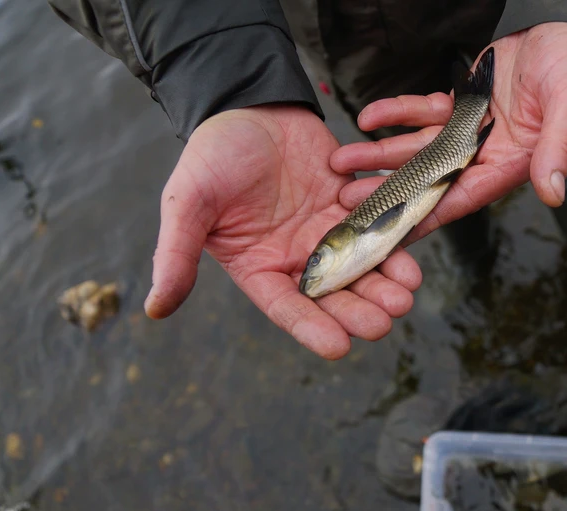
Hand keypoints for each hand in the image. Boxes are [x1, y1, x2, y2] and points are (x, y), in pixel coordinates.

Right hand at [143, 106, 422, 359]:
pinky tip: (412, 262)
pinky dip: (394, 245)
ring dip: (384, 284)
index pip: (288, 307)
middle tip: (382, 324)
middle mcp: (299, 258)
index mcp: (260, 268)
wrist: (248, 106)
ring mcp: (329, 233)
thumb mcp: (187, 202)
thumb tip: (155, 309)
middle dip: (359, 310)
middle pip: (334, 294)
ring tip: (404, 297)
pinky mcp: (353, 207)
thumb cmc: (211, 155)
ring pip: (362, 268)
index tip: (338, 348)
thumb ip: (176, 253)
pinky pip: (377, 229)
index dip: (311, 328)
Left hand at [329, 22, 566, 243]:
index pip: (463, 198)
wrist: (565, 27)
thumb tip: (552, 194)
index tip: (393, 232)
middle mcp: (485, 154)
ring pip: (417, 148)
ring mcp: (470, 130)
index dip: (428, 216)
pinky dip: (395, 114)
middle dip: (389, 189)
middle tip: (349, 199)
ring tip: (342, 162)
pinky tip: (368, 117)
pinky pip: (421, 113)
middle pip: (429, 179)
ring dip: (381, 155)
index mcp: (511, 164)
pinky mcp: (460, 105)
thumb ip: (557, 150)